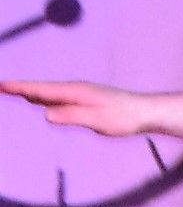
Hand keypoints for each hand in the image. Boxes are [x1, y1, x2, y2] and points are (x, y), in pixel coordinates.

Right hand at [0, 76, 147, 136]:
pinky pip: (57, 97)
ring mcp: (79, 94)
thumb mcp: (97, 120)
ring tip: (11, 91)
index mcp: (74, 92)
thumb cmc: (123, 118)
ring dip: (29, 91)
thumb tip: (46, 114)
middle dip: (19, 87)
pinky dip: (42, 97)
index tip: (1, 85)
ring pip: (48, 92)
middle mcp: (74, 89)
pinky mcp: (84, 100)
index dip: (20, 88)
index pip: (41, 90)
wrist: (144, 112)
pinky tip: (38, 100)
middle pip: (40, 88)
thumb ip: (71, 116)